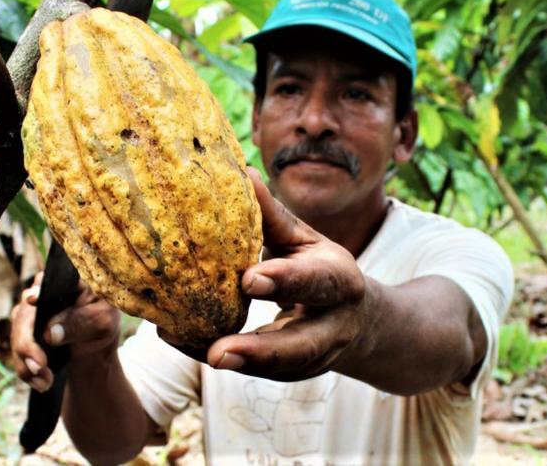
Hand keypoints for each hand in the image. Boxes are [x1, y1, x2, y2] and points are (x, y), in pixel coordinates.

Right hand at [11, 272, 120, 391]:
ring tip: (44, 381)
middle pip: (25, 314)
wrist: (94, 347)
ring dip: (27, 362)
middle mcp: (41, 292)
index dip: (37, 292)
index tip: (34, 301)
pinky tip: (40, 383)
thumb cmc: (102, 323)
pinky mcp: (24, 334)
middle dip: (28, 343)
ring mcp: (29, 314)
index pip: (46, 282)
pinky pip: (17, 352)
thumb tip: (50, 333)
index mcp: (65, 281)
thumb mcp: (103, 321)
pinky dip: (26, 371)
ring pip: (16, 335)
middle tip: (39, 366)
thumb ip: (81, 321)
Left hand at [162, 168, 369, 380]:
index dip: (283, 281)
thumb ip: (272, 216)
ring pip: (279, 367)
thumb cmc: (319, 267)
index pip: (315, 282)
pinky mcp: (296, 372)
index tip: (247, 280)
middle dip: (260, 350)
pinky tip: (189, 345)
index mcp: (339, 280)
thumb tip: (241, 174)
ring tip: (198, 352)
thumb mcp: (303, 239)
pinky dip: (227, 361)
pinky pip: (260, 373)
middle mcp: (334, 324)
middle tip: (218, 352)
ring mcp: (318, 355)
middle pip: (302, 345)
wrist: (357, 319)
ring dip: (237, 363)